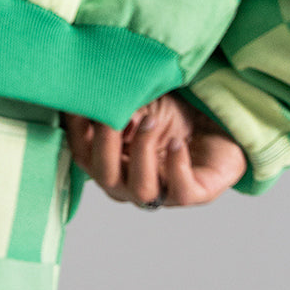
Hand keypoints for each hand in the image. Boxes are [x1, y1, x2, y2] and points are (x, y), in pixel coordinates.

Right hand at [60, 91, 246, 207]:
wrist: (212, 124)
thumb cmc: (170, 116)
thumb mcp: (139, 102)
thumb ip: (118, 104)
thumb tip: (98, 95)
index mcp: (110, 161)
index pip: (82, 153)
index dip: (77, 129)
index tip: (84, 100)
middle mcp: (129, 183)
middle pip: (105, 176)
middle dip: (107, 143)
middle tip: (118, 112)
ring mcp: (160, 192)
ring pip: (141, 189)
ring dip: (142, 152)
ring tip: (150, 121)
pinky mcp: (192, 194)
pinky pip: (180, 191)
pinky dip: (177, 165)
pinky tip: (178, 143)